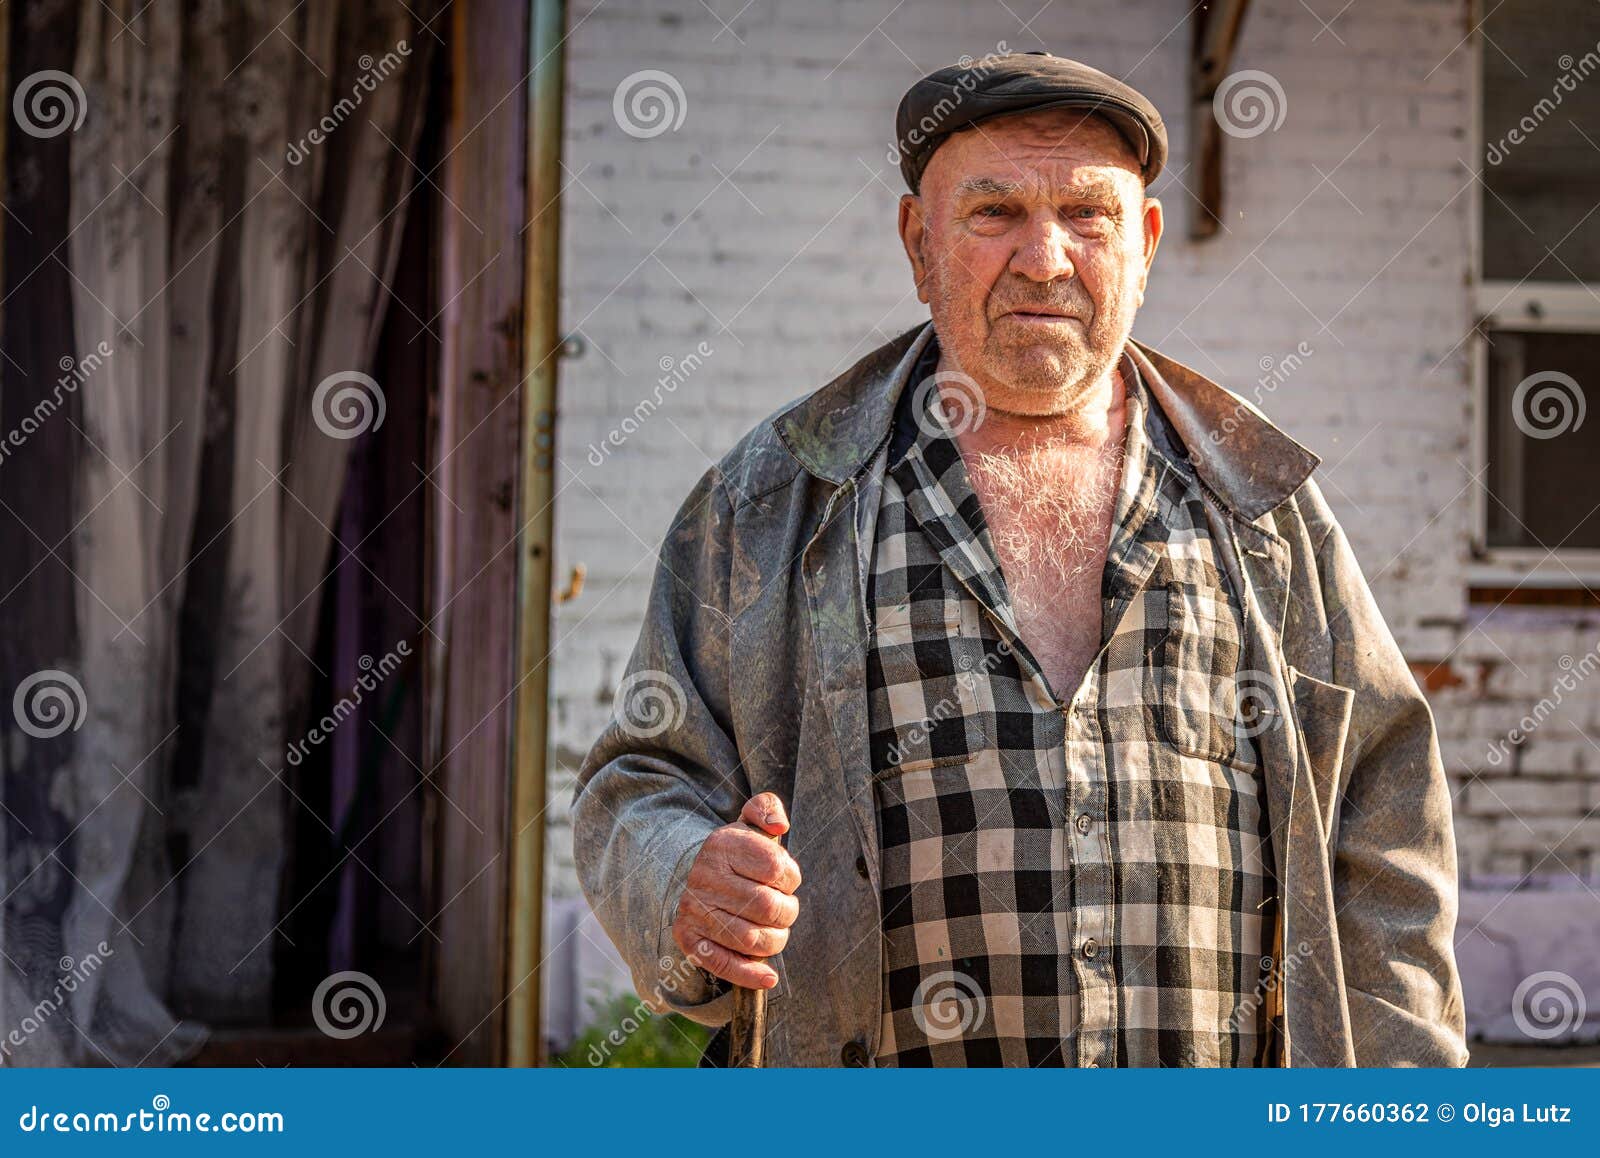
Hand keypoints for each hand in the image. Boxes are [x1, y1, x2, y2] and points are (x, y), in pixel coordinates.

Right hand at [671, 792, 800, 988]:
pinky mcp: (689, 940)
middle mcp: (704, 878)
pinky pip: (724, 964)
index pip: (776, 868)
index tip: (785, 879)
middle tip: (783, 908)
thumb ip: (767, 809)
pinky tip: (768, 976)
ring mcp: (695, 911)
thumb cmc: (734, 854)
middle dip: (787, 912)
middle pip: (767, 907)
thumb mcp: (748, 823)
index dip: (790, 877)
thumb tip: (779, 826)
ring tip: (775, 930)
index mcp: (722, 845)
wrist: (690, 877)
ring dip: (776, 940)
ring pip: (753, 939)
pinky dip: (750, 974)